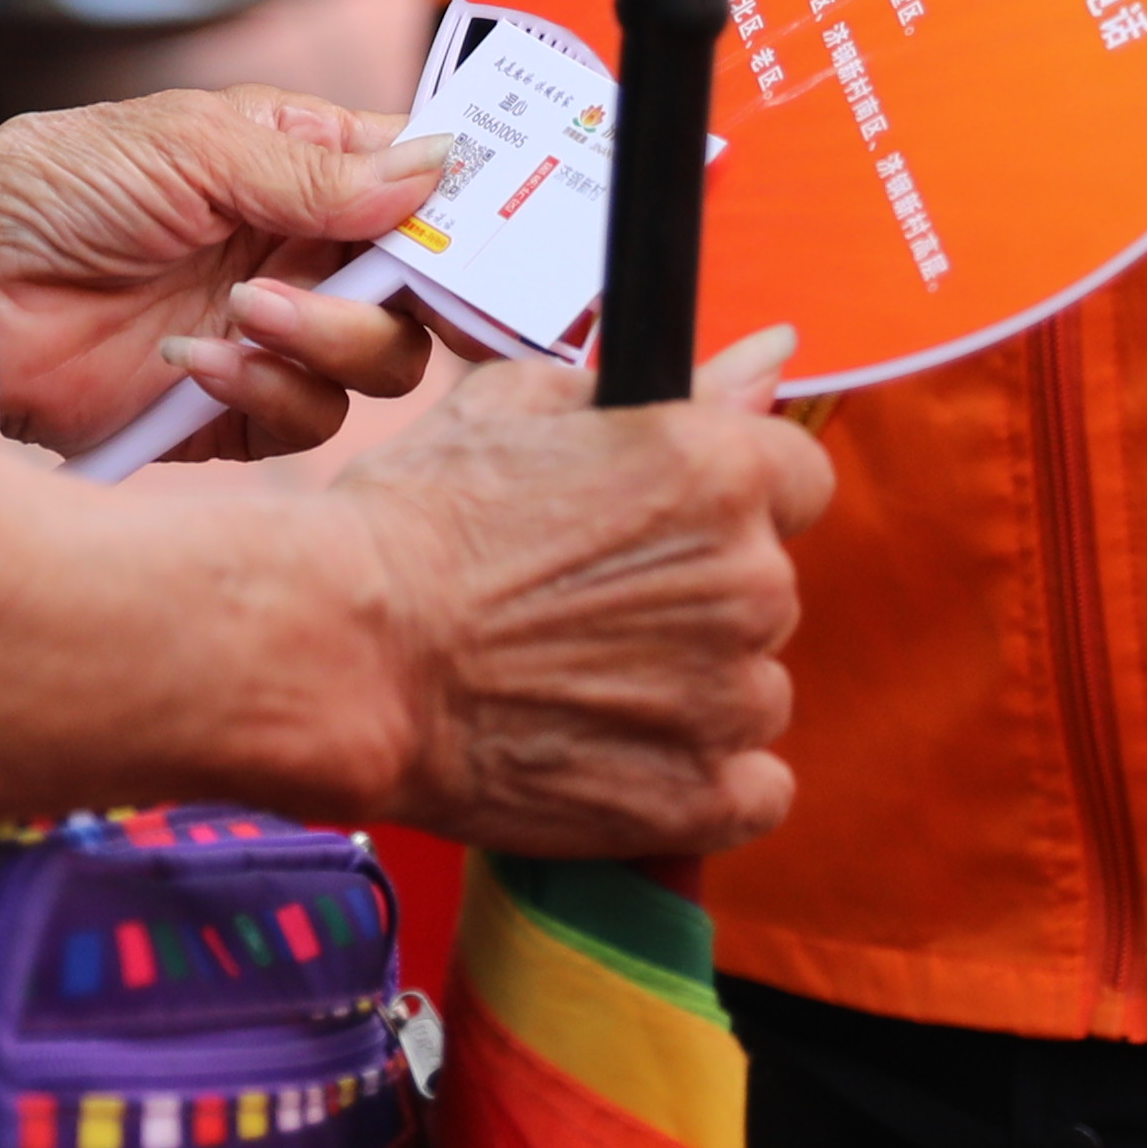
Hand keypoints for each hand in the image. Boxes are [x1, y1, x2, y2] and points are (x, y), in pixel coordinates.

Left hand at [0, 85, 449, 459]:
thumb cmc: (54, 188)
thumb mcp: (188, 148)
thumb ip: (314, 170)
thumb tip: (434, 167)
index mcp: (296, 166)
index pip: (413, 186)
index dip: (458, 211)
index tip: (484, 235)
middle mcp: (296, 250)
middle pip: (417, 288)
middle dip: (405, 291)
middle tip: (376, 284)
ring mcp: (269, 332)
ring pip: (378, 361)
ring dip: (328, 338)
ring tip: (245, 311)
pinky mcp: (231, 411)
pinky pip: (306, 421)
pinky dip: (268, 394)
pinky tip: (198, 360)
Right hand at [316, 327, 830, 856]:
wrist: (347, 650)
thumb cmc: (418, 520)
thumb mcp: (524, 407)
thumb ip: (674, 388)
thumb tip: (772, 350)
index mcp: (718, 470)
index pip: (799, 479)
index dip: (730, 498)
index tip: (668, 524)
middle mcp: (747, 580)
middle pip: (766, 587)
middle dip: (695, 594)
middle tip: (588, 605)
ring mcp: (730, 698)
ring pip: (754, 689)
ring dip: (691, 689)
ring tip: (581, 683)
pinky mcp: (701, 797)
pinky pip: (755, 788)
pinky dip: (699, 779)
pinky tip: (617, 752)